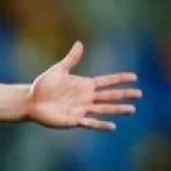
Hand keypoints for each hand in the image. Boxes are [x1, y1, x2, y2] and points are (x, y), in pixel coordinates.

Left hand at [27, 42, 141, 130]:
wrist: (31, 101)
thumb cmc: (43, 85)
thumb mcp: (58, 70)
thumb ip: (71, 59)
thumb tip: (79, 43)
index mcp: (85, 84)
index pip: (107, 81)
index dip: (120, 79)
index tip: (134, 77)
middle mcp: (86, 97)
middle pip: (109, 96)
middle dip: (124, 95)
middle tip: (140, 94)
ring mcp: (82, 109)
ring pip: (104, 109)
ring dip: (117, 109)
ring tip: (132, 109)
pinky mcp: (74, 120)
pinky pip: (90, 122)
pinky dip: (100, 124)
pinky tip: (112, 126)